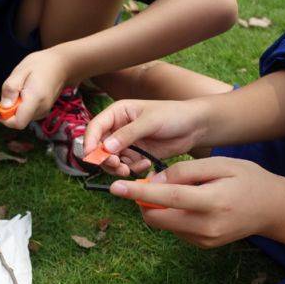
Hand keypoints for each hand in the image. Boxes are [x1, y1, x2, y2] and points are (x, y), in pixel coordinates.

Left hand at [0, 48, 68, 128]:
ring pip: (23, 117)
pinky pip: (28, 114)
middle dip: (10, 110)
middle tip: (13, 91)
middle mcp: (41, 109)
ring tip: (22, 89)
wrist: (62, 65)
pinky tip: (27, 92)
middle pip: (19, 121)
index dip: (5, 118)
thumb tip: (4, 106)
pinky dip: (23, 106)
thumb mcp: (21, 70)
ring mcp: (44, 111)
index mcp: (35, 99)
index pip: (18, 123)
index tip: (0, 106)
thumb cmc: (41, 65)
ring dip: (17, 107)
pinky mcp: (44, 111)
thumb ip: (11, 88)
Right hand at [84, 99, 208, 175]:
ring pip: (110, 160)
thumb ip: (127, 134)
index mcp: (117, 113)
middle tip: (116, 165)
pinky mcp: (135, 155)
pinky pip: (125, 166)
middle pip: (99, 147)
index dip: (89, 142)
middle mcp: (118, 128)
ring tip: (129, 170)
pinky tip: (146, 163)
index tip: (91, 156)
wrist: (195, 127)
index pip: (95, 127)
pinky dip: (132, 169)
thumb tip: (105, 148)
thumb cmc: (173, 115)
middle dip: (105, 159)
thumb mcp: (150, 122)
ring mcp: (126, 143)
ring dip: (117, 167)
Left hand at [108, 157, 279, 247]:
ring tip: (175, 191)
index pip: (167, 198)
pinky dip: (170, 216)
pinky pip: (174, 229)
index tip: (116, 188)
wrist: (272, 208)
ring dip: (157, 208)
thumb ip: (184, 171)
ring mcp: (205, 240)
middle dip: (142, 202)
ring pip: (163, 225)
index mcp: (213, 202)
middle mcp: (207, 226)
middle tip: (144, 184)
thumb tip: (153, 182)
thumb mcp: (219, 164)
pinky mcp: (202, 245)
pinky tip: (187, 204)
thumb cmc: (245, 179)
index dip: (138, 193)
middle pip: (157, 217)